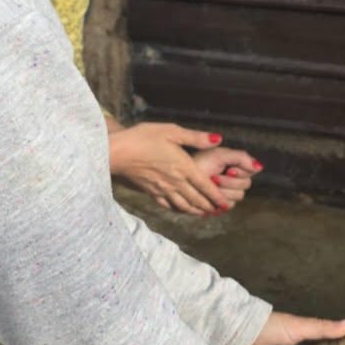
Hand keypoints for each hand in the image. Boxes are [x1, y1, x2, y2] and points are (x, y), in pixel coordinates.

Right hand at [109, 122, 229, 214]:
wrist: (117, 152)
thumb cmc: (143, 138)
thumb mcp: (171, 131)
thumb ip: (196, 137)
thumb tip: (218, 139)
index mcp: (184, 167)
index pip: (206, 186)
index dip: (217, 196)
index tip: (226, 203)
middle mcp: (176, 182)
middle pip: (197, 199)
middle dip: (210, 206)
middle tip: (220, 210)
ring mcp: (163, 189)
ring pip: (184, 205)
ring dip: (196, 211)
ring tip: (205, 214)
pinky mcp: (151, 192)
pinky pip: (168, 205)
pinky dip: (178, 210)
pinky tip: (181, 210)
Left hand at [192, 146, 262, 208]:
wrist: (180, 178)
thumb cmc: (197, 163)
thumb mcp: (219, 156)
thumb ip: (241, 158)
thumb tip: (260, 167)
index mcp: (235, 164)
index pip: (250, 171)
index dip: (240, 172)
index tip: (228, 170)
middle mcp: (234, 178)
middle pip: (245, 185)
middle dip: (228, 183)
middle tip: (214, 178)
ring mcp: (228, 192)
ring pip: (237, 197)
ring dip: (222, 192)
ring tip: (209, 187)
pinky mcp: (220, 204)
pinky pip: (228, 206)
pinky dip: (218, 202)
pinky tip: (209, 198)